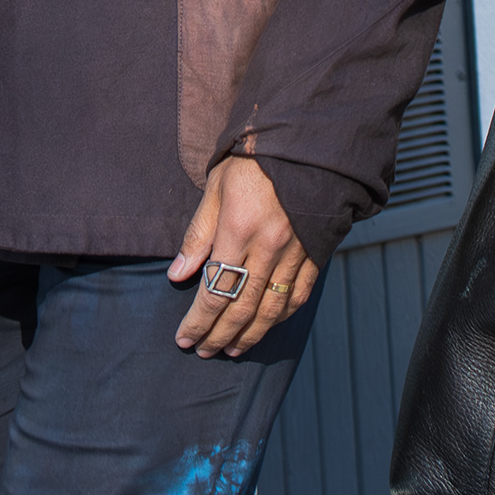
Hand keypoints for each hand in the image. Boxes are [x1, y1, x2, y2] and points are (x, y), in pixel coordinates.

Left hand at [169, 155, 317, 357]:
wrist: (307, 143)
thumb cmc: (254, 160)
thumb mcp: (216, 187)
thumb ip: (198, 234)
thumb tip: (178, 275)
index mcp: (238, 229)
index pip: (214, 291)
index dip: (197, 321)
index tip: (183, 338)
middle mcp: (268, 246)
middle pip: (241, 307)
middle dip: (218, 335)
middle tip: (202, 351)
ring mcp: (296, 252)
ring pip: (271, 309)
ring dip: (249, 334)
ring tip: (231, 349)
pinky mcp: (316, 252)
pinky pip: (299, 294)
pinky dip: (282, 316)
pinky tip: (267, 326)